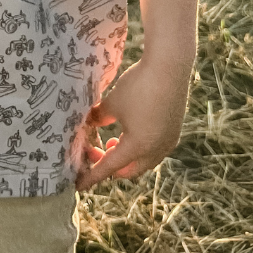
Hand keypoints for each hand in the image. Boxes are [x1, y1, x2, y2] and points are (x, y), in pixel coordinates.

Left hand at [75, 57, 192, 191]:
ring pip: (143, 161)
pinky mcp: (174, 131)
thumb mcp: (112, 103)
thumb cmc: (138, 86)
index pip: (109, 168)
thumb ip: (98, 118)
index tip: (78, 185)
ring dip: (126, 157)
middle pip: (129, 170)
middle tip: (94, 150)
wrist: (170, 67)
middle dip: (110, 165)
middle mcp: (156, 150)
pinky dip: (140, 148)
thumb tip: (90, 123)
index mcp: (138, 147)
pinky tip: (131, 133)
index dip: (92, 176)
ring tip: (112, 141)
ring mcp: (168, 142)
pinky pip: (154, 150)